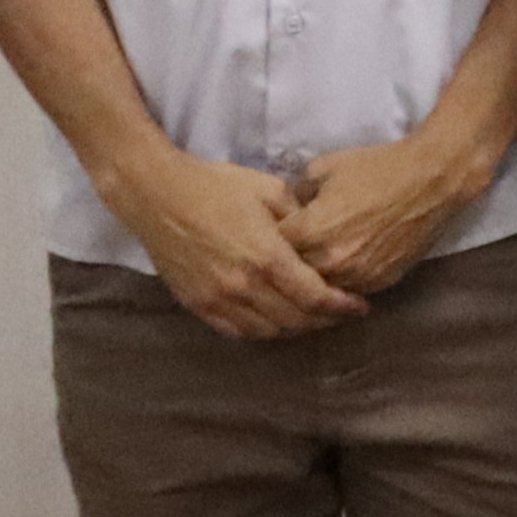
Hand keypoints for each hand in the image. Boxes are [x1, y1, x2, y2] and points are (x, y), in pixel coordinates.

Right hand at [109, 143, 368, 338]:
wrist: (155, 194)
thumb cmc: (216, 185)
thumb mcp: (270, 190)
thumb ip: (302, 218)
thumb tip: (326, 235)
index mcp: (267, 256)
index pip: (315, 297)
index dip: (342, 307)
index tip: (360, 306)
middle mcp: (243, 285)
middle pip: (295, 319)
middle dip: (325, 319)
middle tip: (341, 311)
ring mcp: (217, 298)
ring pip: (268, 331)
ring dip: (295, 328)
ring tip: (312, 316)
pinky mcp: (196, 304)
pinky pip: (236, 331)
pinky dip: (262, 330)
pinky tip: (275, 319)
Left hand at [283, 125, 496, 294]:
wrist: (433, 179)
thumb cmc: (377, 167)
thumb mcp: (324, 168)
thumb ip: (297, 194)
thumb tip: (289, 209)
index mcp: (310, 231)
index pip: (272, 250)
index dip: (272, 240)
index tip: (276, 232)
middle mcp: (331, 261)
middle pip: (294, 275)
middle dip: (291, 262)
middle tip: (295, 249)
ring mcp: (359, 275)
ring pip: (323, 289)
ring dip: (319, 276)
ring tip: (321, 259)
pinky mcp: (383, 282)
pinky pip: (352, 289)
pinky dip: (346, 280)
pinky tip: (348, 262)